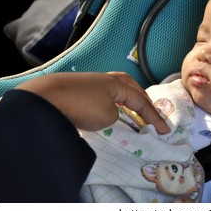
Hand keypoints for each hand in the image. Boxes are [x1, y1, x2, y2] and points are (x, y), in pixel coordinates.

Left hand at [15, 72, 169, 132]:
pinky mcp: (77, 90)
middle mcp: (105, 80)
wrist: (46, 99)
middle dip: (142, 99)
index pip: (141, 101)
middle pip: (130, 86)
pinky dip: (112, 102)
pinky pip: (103, 95)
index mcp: (117, 84)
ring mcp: (90, 83)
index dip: (154, 117)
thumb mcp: (107, 116)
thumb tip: (110, 115)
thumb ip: (115, 115)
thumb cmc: (81, 106)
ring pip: (115, 89)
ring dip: (127, 98)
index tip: (164, 131)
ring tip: (131, 108)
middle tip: (150, 111)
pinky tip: (107, 109)